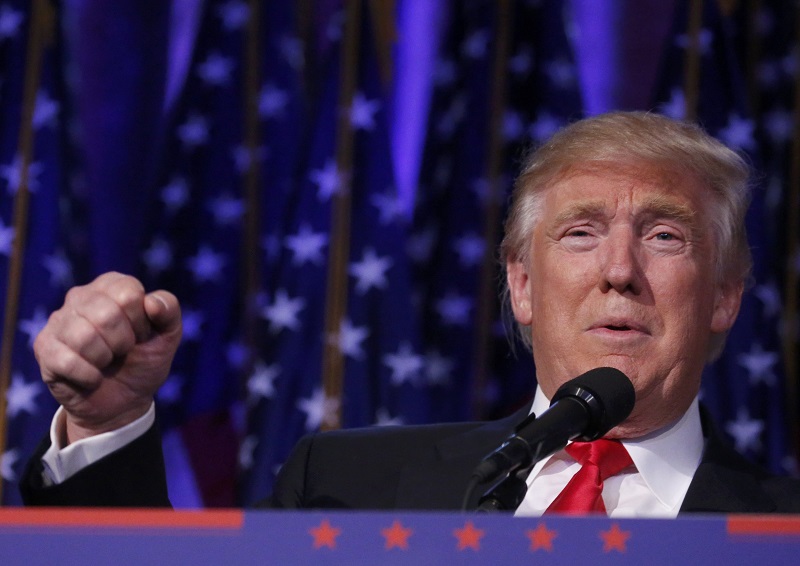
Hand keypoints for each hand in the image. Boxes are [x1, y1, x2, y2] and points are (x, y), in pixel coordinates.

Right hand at [34, 272, 181, 442]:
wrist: (123, 403)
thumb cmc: (144, 361)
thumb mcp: (168, 336)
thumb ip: (169, 310)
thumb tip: (151, 303)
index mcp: (111, 286)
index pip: (128, 293)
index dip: (141, 321)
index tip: (140, 334)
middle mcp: (80, 296)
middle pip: (107, 314)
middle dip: (123, 342)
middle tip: (122, 351)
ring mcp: (58, 321)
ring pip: (85, 337)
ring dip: (105, 359)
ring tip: (106, 362)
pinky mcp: (44, 347)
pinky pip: (67, 360)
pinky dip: (89, 376)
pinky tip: (92, 377)